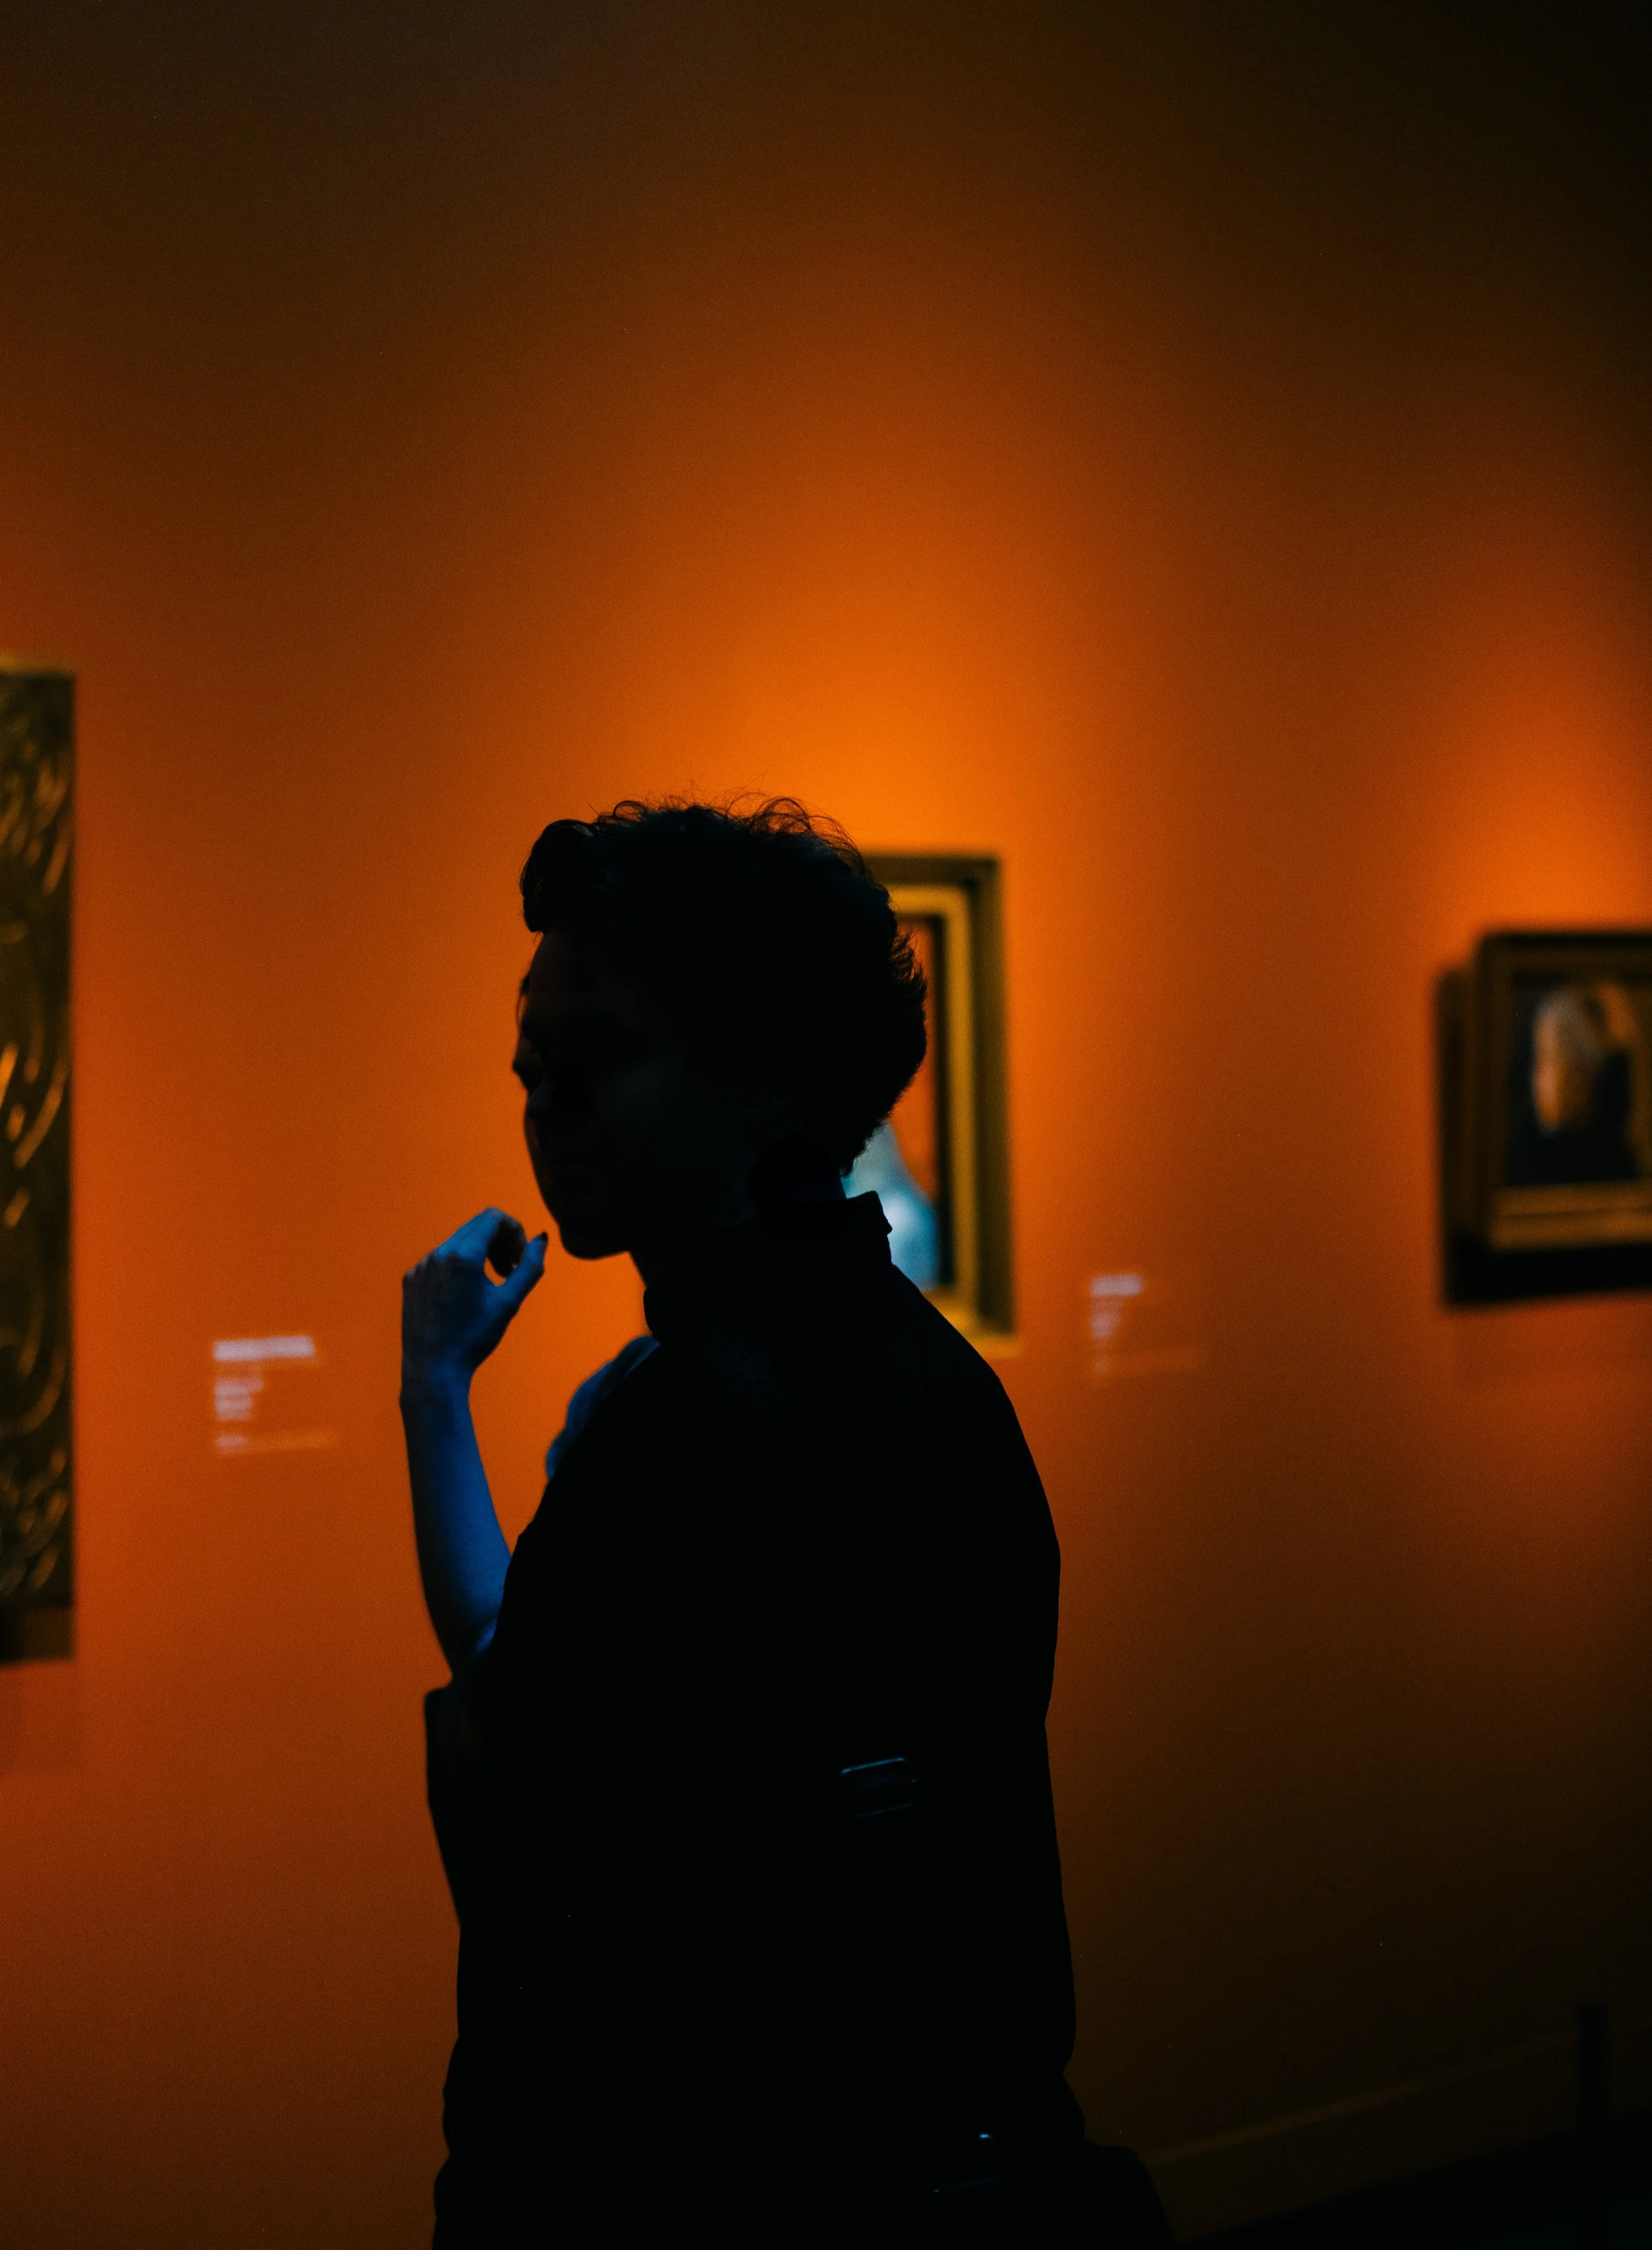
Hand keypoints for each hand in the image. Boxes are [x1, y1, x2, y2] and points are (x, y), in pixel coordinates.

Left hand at [402, 1208, 547, 1389]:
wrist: (433, 1368)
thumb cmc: (474, 1338)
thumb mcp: (509, 1302)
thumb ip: (529, 1267)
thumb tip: (541, 1240)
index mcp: (464, 1255)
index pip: (493, 1217)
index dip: (514, 1231)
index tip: (519, 1258)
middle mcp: (438, 1253)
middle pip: (476, 1227)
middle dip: (499, 1242)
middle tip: (508, 1270)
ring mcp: (421, 1266)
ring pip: (457, 1242)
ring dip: (479, 1254)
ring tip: (489, 1284)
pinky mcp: (411, 1279)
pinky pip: (439, 1260)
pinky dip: (457, 1267)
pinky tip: (463, 1296)